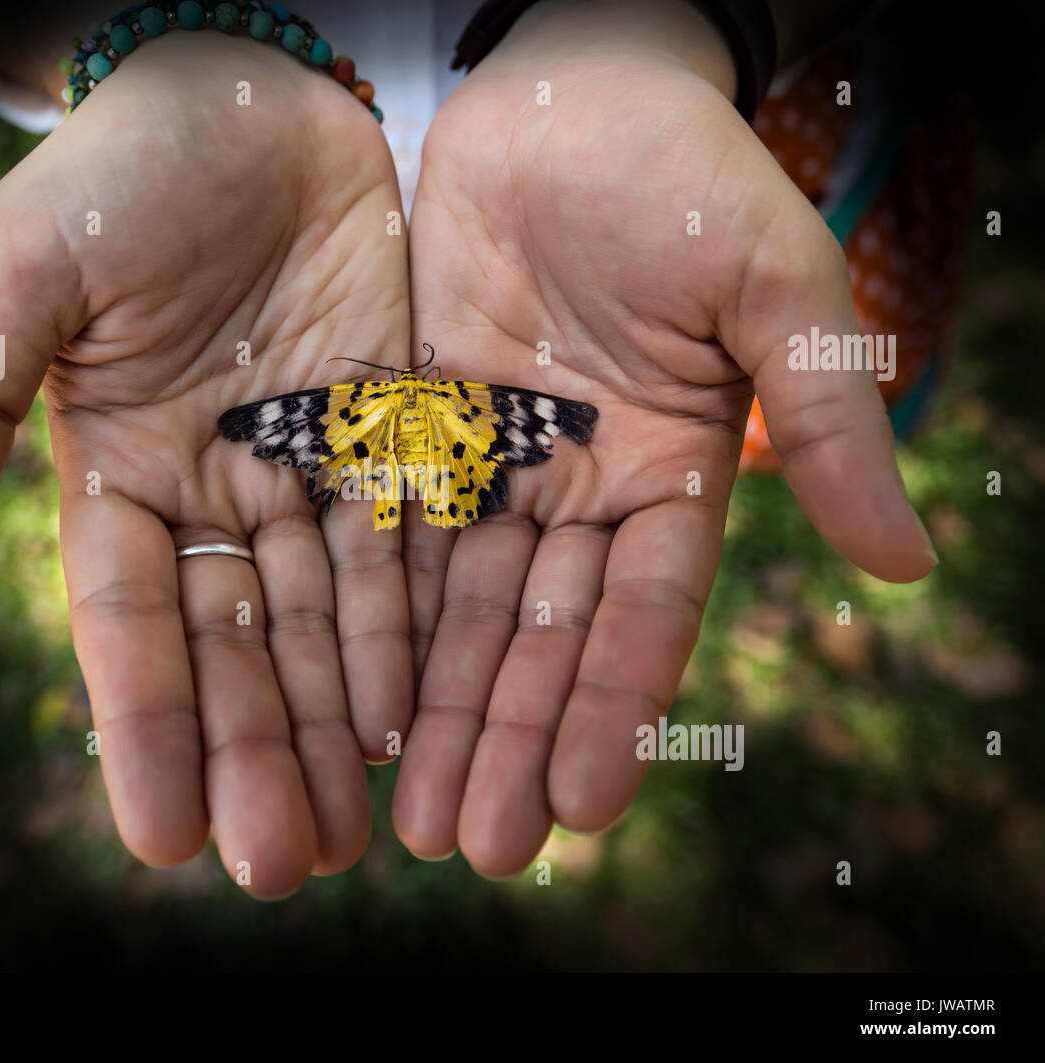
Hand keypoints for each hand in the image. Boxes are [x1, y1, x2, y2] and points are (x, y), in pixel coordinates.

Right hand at [0, 29, 410, 896]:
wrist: (255, 97)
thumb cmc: (126, 169)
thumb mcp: (24, 268)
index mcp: (117, 471)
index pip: (131, 625)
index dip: (146, 727)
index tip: (162, 838)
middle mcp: (214, 493)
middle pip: (238, 648)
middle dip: (258, 755)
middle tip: (289, 866)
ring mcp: (305, 471)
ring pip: (324, 622)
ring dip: (338, 725)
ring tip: (362, 831)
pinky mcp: (390, 437)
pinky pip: (404, 551)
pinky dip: (409, 635)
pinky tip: (418, 718)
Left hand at [395, 0, 936, 874]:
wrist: (567, 95)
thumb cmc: (687, 175)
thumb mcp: (776, 289)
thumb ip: (828, 422)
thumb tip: (907, 565)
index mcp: (670, 472)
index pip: (643, 614)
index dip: (611, 707)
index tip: (580, 807)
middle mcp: (581, 490)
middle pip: (543, 637)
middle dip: (511, 741)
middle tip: (478, 849)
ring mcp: (495, 466)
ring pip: (463, 611)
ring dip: (440, 713)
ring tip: (413, 821)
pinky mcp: (420, 432)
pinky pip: (393, 539)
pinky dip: (377, 622)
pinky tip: (354, 705)